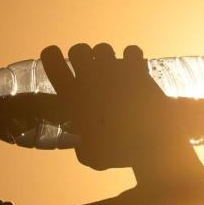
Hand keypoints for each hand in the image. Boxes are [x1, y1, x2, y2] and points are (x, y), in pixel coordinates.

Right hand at [40, 43, 169, 169]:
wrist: (152, 139)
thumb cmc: (118, 150)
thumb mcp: (92, 156)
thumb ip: (83, 146)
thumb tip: (83, 143)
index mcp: (73, 96)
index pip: (52, 61)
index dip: (51, 56)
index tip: (55, 58)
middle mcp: (90, 76)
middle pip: (78, 49)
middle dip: (81, 58)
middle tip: (88, 71)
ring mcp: (114, 68)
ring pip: (102, 48)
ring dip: (105, 58)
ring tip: (112, 72)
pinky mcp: (137, 67)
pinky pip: (130, 51)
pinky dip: (132, 58)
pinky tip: (134, 69)